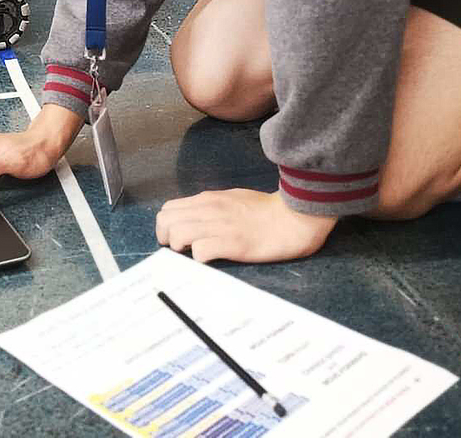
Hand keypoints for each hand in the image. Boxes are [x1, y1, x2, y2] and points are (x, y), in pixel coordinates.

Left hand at [155, 189, 337, 263]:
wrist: (295, 215)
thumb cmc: (266, 210)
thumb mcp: (231, 199)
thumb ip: (210, 207)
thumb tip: (193, 219)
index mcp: (207, 199)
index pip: (168, 209)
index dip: (166, 227)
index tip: (176, 239)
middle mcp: (208, 210)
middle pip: (165, 222)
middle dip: (166, 239)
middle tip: (181, 250)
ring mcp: (220, 226)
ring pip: (177, 235)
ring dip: (181, 249)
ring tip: (196, 253)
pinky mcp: (233, 243)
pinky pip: (200, 251)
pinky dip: (200, 259)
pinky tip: (212, 260)